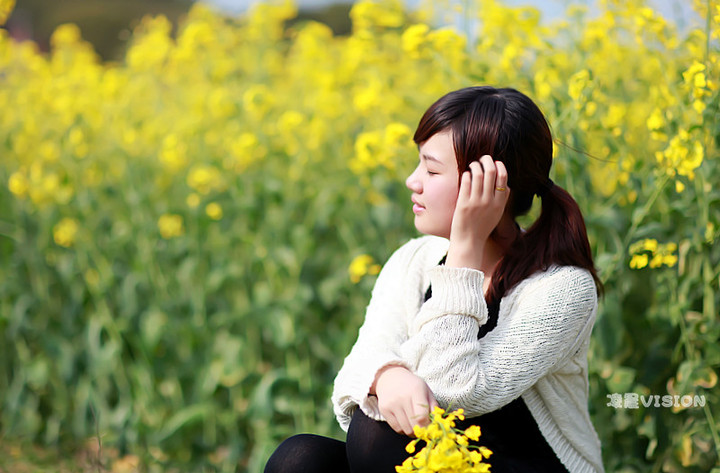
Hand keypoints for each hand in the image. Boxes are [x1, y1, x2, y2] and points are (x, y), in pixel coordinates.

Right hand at [371, 366, 437, 435]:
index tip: (431, 428)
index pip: (422, 417)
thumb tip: (438, 423)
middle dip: (422, 431)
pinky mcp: (384, 410)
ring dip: (413, 432)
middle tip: (425, 430)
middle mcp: (402, 397)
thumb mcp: (426, 390)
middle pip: (414, 426)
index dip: (428, 426)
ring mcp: (392, 404)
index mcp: (416, 390)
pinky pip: (396, 428)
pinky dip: (403, 430)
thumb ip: (434, 406)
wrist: (390, 377)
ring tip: (415, 426)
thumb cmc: (412, 386)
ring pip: (405, 429)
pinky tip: (406, 423)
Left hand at [446, 155, 508, 269]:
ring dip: (475, 165)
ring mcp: (476, 202)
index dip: (499, 166)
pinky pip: (466, 181)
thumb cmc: (482, 227)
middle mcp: (489, 201)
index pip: (503, 177)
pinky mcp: (463, 203)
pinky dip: (466, 174)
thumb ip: (502, 200)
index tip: (495, 163)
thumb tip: (506, 185)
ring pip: (478, 173)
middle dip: (487, 160)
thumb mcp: (497, 214)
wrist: (469, 242)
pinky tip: (465, 175)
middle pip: (491, 172)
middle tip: (483, 158)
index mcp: (500, 203)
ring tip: (473, 165)